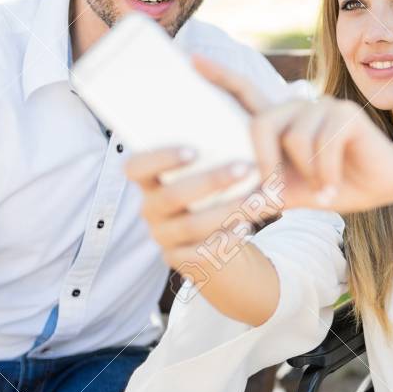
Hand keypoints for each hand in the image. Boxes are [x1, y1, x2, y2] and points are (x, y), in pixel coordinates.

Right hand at [125, 147, 277, 277]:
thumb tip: (244, 131)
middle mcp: (151, 209)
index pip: (135, 167)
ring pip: (191, 225)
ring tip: (257, 200)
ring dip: (227, 210)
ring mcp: (164, 237)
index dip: (159, 158)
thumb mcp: (208, 176)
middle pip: (172, 195)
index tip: (193, 151)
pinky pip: (200, 253)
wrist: (220, 242)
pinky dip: (225, 240)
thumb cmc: (215, 196)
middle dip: (211, 180)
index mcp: (150, 182)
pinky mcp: (180, 260)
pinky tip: (245, 228)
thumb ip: (213, 157)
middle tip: (244, 167)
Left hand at [189, 55, 392, 213]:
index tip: (192, 60)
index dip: (220, 77)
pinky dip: (325, 175)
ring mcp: (323, 107)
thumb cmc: (332, 185)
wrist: (381, 186)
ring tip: (322, 190)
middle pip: (261, 122)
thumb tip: (223, 208)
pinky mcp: (345, 114)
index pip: (245, 92)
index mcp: (281, 122)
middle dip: (264, 161)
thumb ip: (260, 192)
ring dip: (307, 175)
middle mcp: (298, 107)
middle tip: (277, 190)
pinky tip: (333, 187)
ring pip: (294, 139)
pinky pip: (322, 146)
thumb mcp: (290, 192)